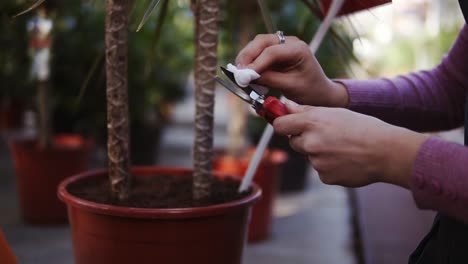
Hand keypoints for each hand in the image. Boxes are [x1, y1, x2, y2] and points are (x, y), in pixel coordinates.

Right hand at [235, 34, 347, 106]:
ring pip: (257, 45)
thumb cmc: (309, 90)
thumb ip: (269, 80)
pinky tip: (246, 74)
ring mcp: (281, 45)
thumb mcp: (290, 87)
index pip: (272, 52)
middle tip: (237, 72)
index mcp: (298, 49)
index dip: (256, 63)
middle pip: (262, 42)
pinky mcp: (274, 51)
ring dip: (246, 58)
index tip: (244, 76)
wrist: (319, 92)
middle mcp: (289, 42)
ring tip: (240, 74)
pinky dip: (250, 62)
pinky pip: (258, 53)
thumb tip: (247, 77)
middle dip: (247, 56)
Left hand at [272, 102, 428, 187]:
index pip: (280, 125)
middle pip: (294, 141)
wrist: (385, 152)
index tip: (288, 124)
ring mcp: (316, 162)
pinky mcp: (324, 177)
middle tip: (327, 135)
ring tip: (341, 147)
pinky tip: (345, 160)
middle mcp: (310, 142)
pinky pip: (320, 170)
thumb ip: (306, 111)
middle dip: (304, 139)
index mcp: (312, 122)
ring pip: (309, 156)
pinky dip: (329, 166)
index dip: (283, 124)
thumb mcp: (335, 112)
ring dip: (318, 153)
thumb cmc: (363, 128)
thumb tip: (286, 107)